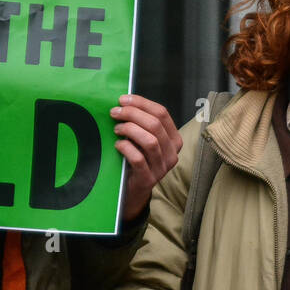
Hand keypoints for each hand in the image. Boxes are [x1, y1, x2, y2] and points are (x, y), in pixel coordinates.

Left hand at [111, 94, 180, 221]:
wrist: (134, 189)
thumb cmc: (138, 159)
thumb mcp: (144, 139)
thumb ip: (142, 123)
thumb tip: (124, 102)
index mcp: (174, 139)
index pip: (162, 113)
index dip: (142, 103)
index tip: (123, 100)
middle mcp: (172, 153)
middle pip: (155, 125)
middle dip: (132, 114)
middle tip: (115, 112)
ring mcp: (162, 167)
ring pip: (150, 141)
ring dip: (130, 130)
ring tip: (116, 129)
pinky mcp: (149, 179)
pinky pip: (138, 159)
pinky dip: (126, 148)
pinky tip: (118, 145)